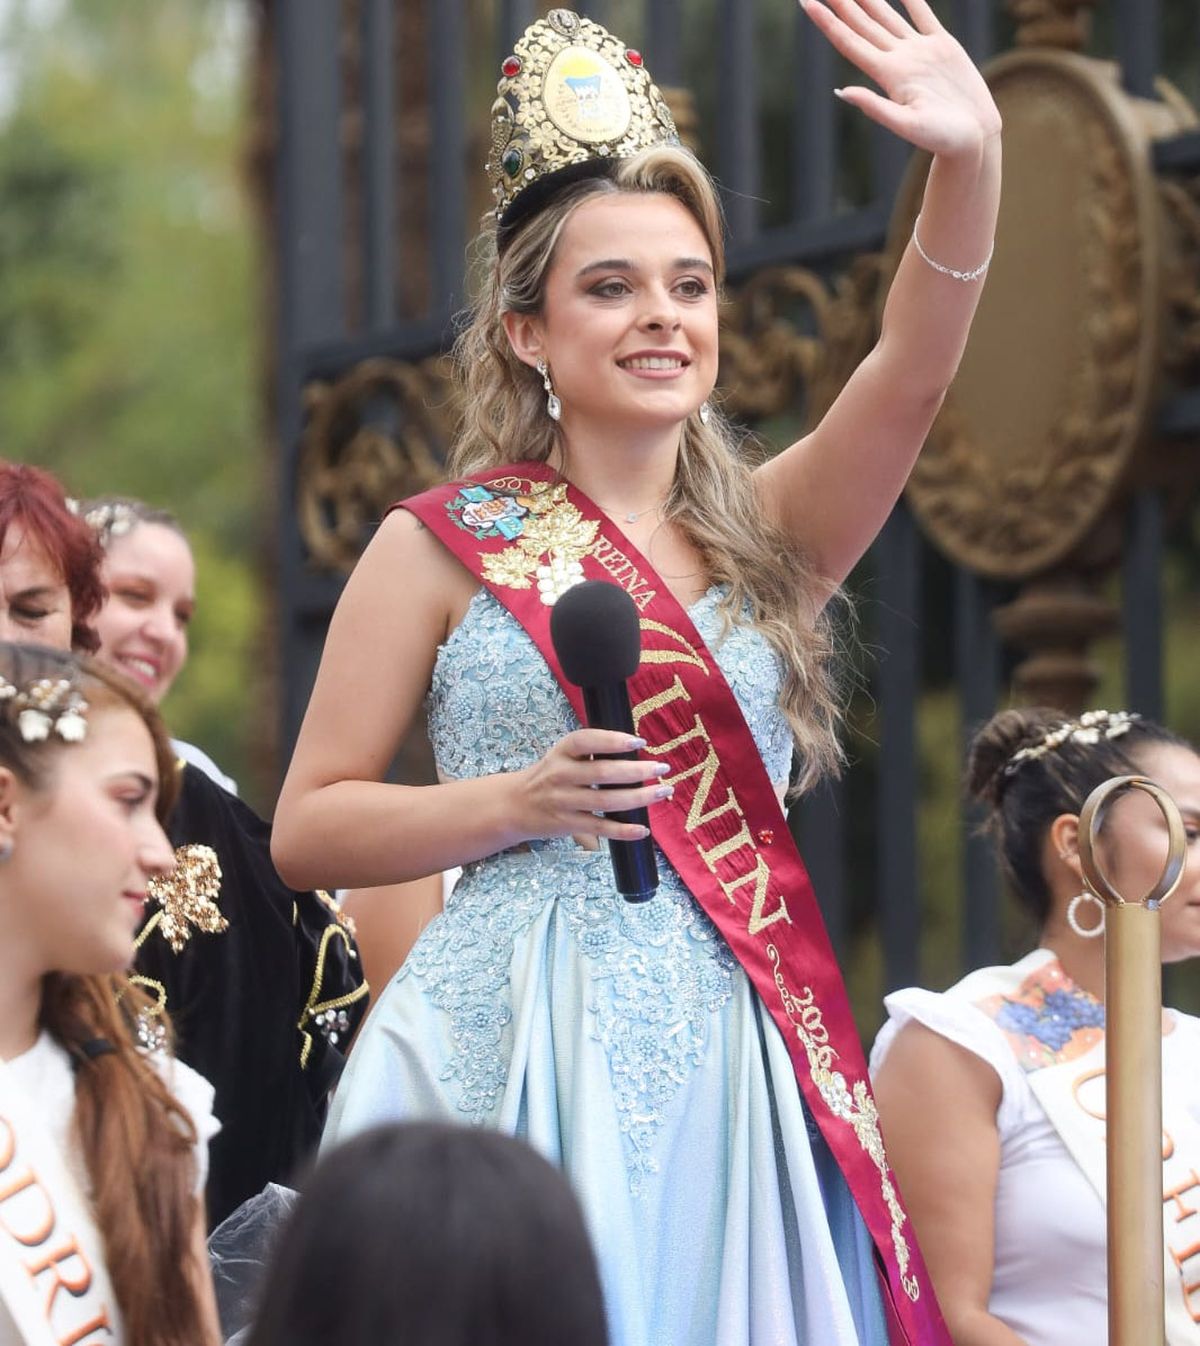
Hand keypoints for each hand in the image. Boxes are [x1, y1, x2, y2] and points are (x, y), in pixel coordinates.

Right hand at [510, 728, 671, 843]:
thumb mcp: (561, 756)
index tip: (639, 741)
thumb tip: (636, 751)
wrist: (514, 806)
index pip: (586, 741)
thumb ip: (590, 753)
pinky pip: (600, 829)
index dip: (612, 740)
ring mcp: (564, 802)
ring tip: (662, 792)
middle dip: (636, 770)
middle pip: (602, 773)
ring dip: (638, 798)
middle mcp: (560, 775)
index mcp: (561, 752)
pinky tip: (643, 830)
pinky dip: (623, 830)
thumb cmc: (548, 777)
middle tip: (662, 768)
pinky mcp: (567, 825)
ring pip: (606, 802)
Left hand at [799, 0, 1000, 159]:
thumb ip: (876, 107)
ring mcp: (919, 52)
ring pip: (887, 16)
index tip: (806, 2)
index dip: (827, 22)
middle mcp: (899, 60)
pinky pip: (922, 15)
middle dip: (842, 3)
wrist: (974, 139)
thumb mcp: (907, 125)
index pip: (849, 42)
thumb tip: (842, 92)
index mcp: (888, 75)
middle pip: (863, 25)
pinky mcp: (942, 47)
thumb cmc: (942, 138)